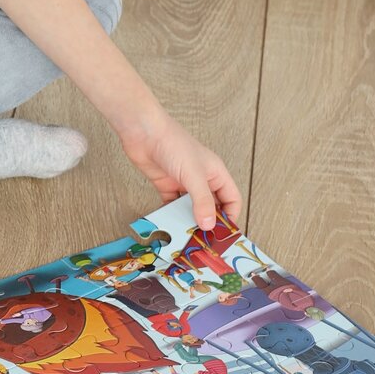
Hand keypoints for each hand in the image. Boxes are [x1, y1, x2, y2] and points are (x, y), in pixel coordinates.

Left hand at [118, 109, 242, 231]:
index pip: (231, 199)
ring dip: (189, 221)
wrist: (143, 132)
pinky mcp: (166, 185)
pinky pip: (172, 205)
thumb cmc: (174, 144)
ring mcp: (183, 183)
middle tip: (205, 241)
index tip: (224, 234)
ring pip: (191, 208)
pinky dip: (172, 216)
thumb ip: (202, 201)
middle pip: (212, 206)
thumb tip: (209, 225)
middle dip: (209, 222)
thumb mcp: (194, 175)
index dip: (231, 216)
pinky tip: (170, 226)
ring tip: (187, 238)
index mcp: (216, 173)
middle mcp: (202, 179)